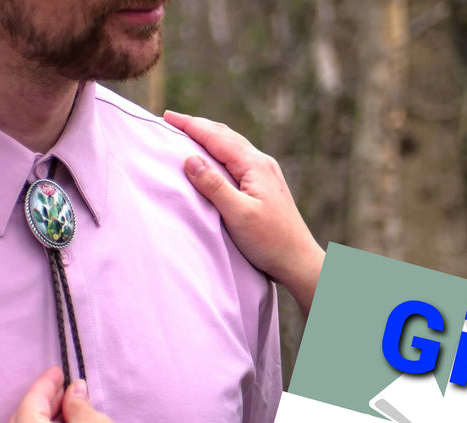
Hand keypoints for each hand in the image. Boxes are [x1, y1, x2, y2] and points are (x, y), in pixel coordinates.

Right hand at [164, 110, 324, 315]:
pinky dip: (220, 152)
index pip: (217, 137)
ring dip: (209, 137)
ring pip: (233, 146)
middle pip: (225, 136)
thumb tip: (190, 159)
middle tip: (172, 121)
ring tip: (188, 133)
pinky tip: (214, 159)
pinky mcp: (266, 186)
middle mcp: (262, 163)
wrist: (299, 261)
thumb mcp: (238, 214)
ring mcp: (266, 174)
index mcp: (255, 165)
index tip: (167, 117)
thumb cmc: (270, 241)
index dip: (190, 125)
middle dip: (198, 126)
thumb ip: (214, 186)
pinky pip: (238, 159)